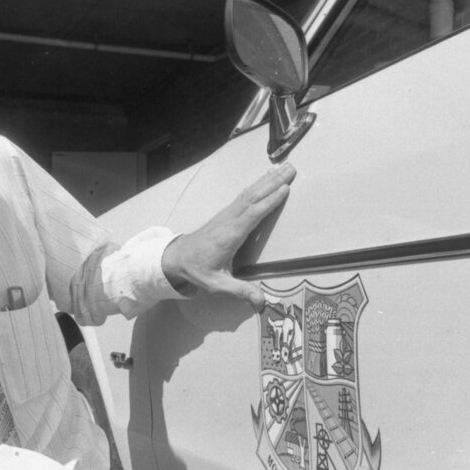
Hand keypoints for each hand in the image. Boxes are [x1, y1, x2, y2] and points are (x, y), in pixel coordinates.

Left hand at [161, 162, 295, 310]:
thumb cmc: (198, 271)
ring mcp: (227, 215)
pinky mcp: (227, 214)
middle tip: (292, 168)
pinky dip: (259, 184)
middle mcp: (228, 221)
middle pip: (253, 197)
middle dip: (273, 182)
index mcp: (228, 236)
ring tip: (286, 167)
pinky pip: (245, 195)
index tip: (284, 189)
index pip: (251, 215)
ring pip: (250, 193)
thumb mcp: (217, 285)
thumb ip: (240, 291)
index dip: (268, 202)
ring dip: (268, 179)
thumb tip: (262, 301)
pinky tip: (268, 177)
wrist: (177, 258)